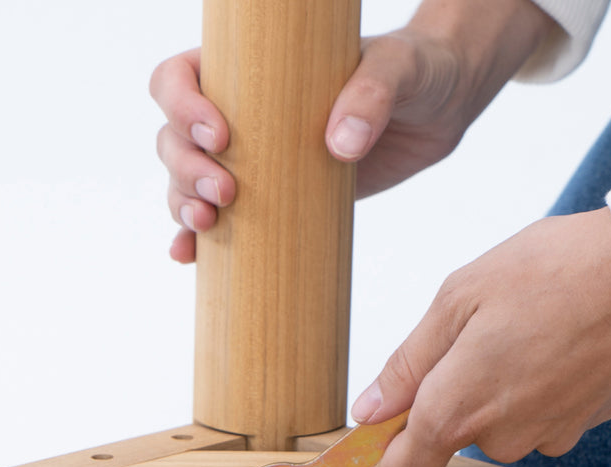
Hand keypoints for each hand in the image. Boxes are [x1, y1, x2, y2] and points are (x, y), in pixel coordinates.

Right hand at [150, 0, 554, 261]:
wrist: (437, 111)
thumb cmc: (413, 72)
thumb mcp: (398, 68)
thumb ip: (373, 93)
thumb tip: (340, 144)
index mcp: (248, 66)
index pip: (180, 77)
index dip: (182, 105)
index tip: (220, 136)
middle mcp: (238, 111)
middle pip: (174, 137)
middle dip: (186, 168)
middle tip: (226, 194)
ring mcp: (250, 158)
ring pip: (185, 180)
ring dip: (182, 204)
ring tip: (208, 226)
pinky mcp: (269, 196)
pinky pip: (216, 218)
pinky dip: (195, 239)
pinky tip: (188, 256)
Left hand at [350, 208, 610, 466]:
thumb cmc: (556, 269)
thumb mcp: (458, 298)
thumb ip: (408, 365)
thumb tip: (369, 411)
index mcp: (459, 408)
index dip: (388, 451)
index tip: (388, 418)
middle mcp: (503, 437)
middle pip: (452, 439)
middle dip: (451, 395)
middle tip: (475, 333)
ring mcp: (549, 435)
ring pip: (497, 425)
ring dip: (496, 387)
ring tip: (522, 329)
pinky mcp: (585, 425)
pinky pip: (538, 415)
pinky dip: (536, 386)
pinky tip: (555, 340)